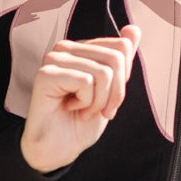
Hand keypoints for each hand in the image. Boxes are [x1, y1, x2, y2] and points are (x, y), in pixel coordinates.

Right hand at [20, 24, 140, 173]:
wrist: (57, 150)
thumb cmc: (79, 122)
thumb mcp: (110, 90)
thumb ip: (121, 60)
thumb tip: (133, 29)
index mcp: (82, 49)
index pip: (122, 47)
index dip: (122, 80)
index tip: (107, 99)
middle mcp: (66, 48)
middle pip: (116, 58)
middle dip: (114, 93)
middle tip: (97, 109)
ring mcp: (55, 59)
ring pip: (103, 72)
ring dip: (98, 101)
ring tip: (82, 109)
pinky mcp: (47, 73)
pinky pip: (86, 82)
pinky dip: (85, 103)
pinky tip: (70, 108)